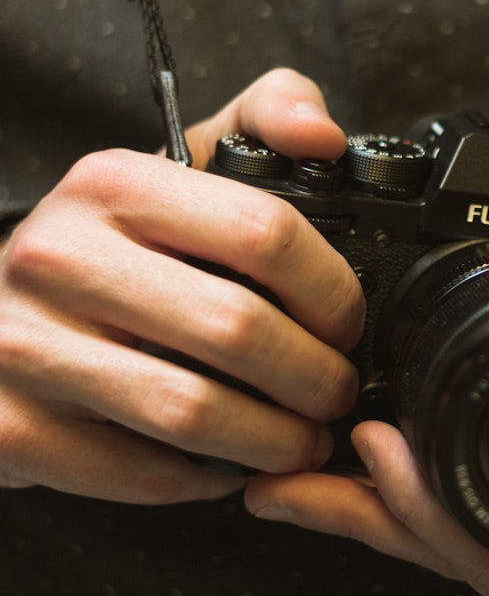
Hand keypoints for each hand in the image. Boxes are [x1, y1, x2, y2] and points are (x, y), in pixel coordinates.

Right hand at [0, 69, 362, 503]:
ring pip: (195, 412)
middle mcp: (59, 258)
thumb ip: (265, 117)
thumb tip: (325, 136)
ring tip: (303, 438)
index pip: (264, 232)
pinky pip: (144, 471)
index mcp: (113, 184)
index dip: (332, 290)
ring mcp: (25, 346)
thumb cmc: (118, 244)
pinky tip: (231, 464)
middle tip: (335, 391)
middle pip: (238, 330)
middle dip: (316, 376)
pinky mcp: (12, 427)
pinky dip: (208, 478)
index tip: (347, 322)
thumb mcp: (184, 161)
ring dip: (275, 440)